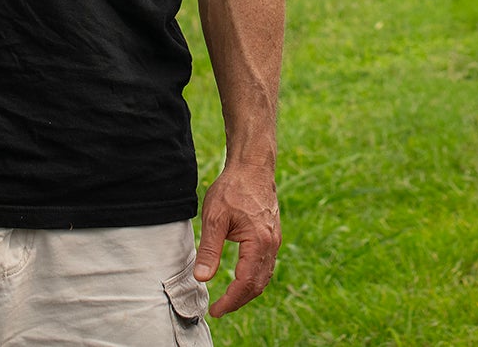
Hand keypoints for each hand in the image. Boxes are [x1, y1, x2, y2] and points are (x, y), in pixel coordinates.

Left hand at [195, 161, 280, 317]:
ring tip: (228, 299)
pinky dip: (253, 278)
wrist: (252, 167)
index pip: (246, 283)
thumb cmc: (232, 189)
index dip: (230, 300)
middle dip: (238, 301)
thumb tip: (202, 278)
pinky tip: (240, 279)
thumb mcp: (214, 218)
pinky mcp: (272, 236)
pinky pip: (265, 265)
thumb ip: (209, 249)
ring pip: (263, 276)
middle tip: (219, 309)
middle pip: (257, 284)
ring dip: (246, 292)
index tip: (215, 310)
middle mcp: (271, 245)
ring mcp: (274, 240)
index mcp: (259, 242)